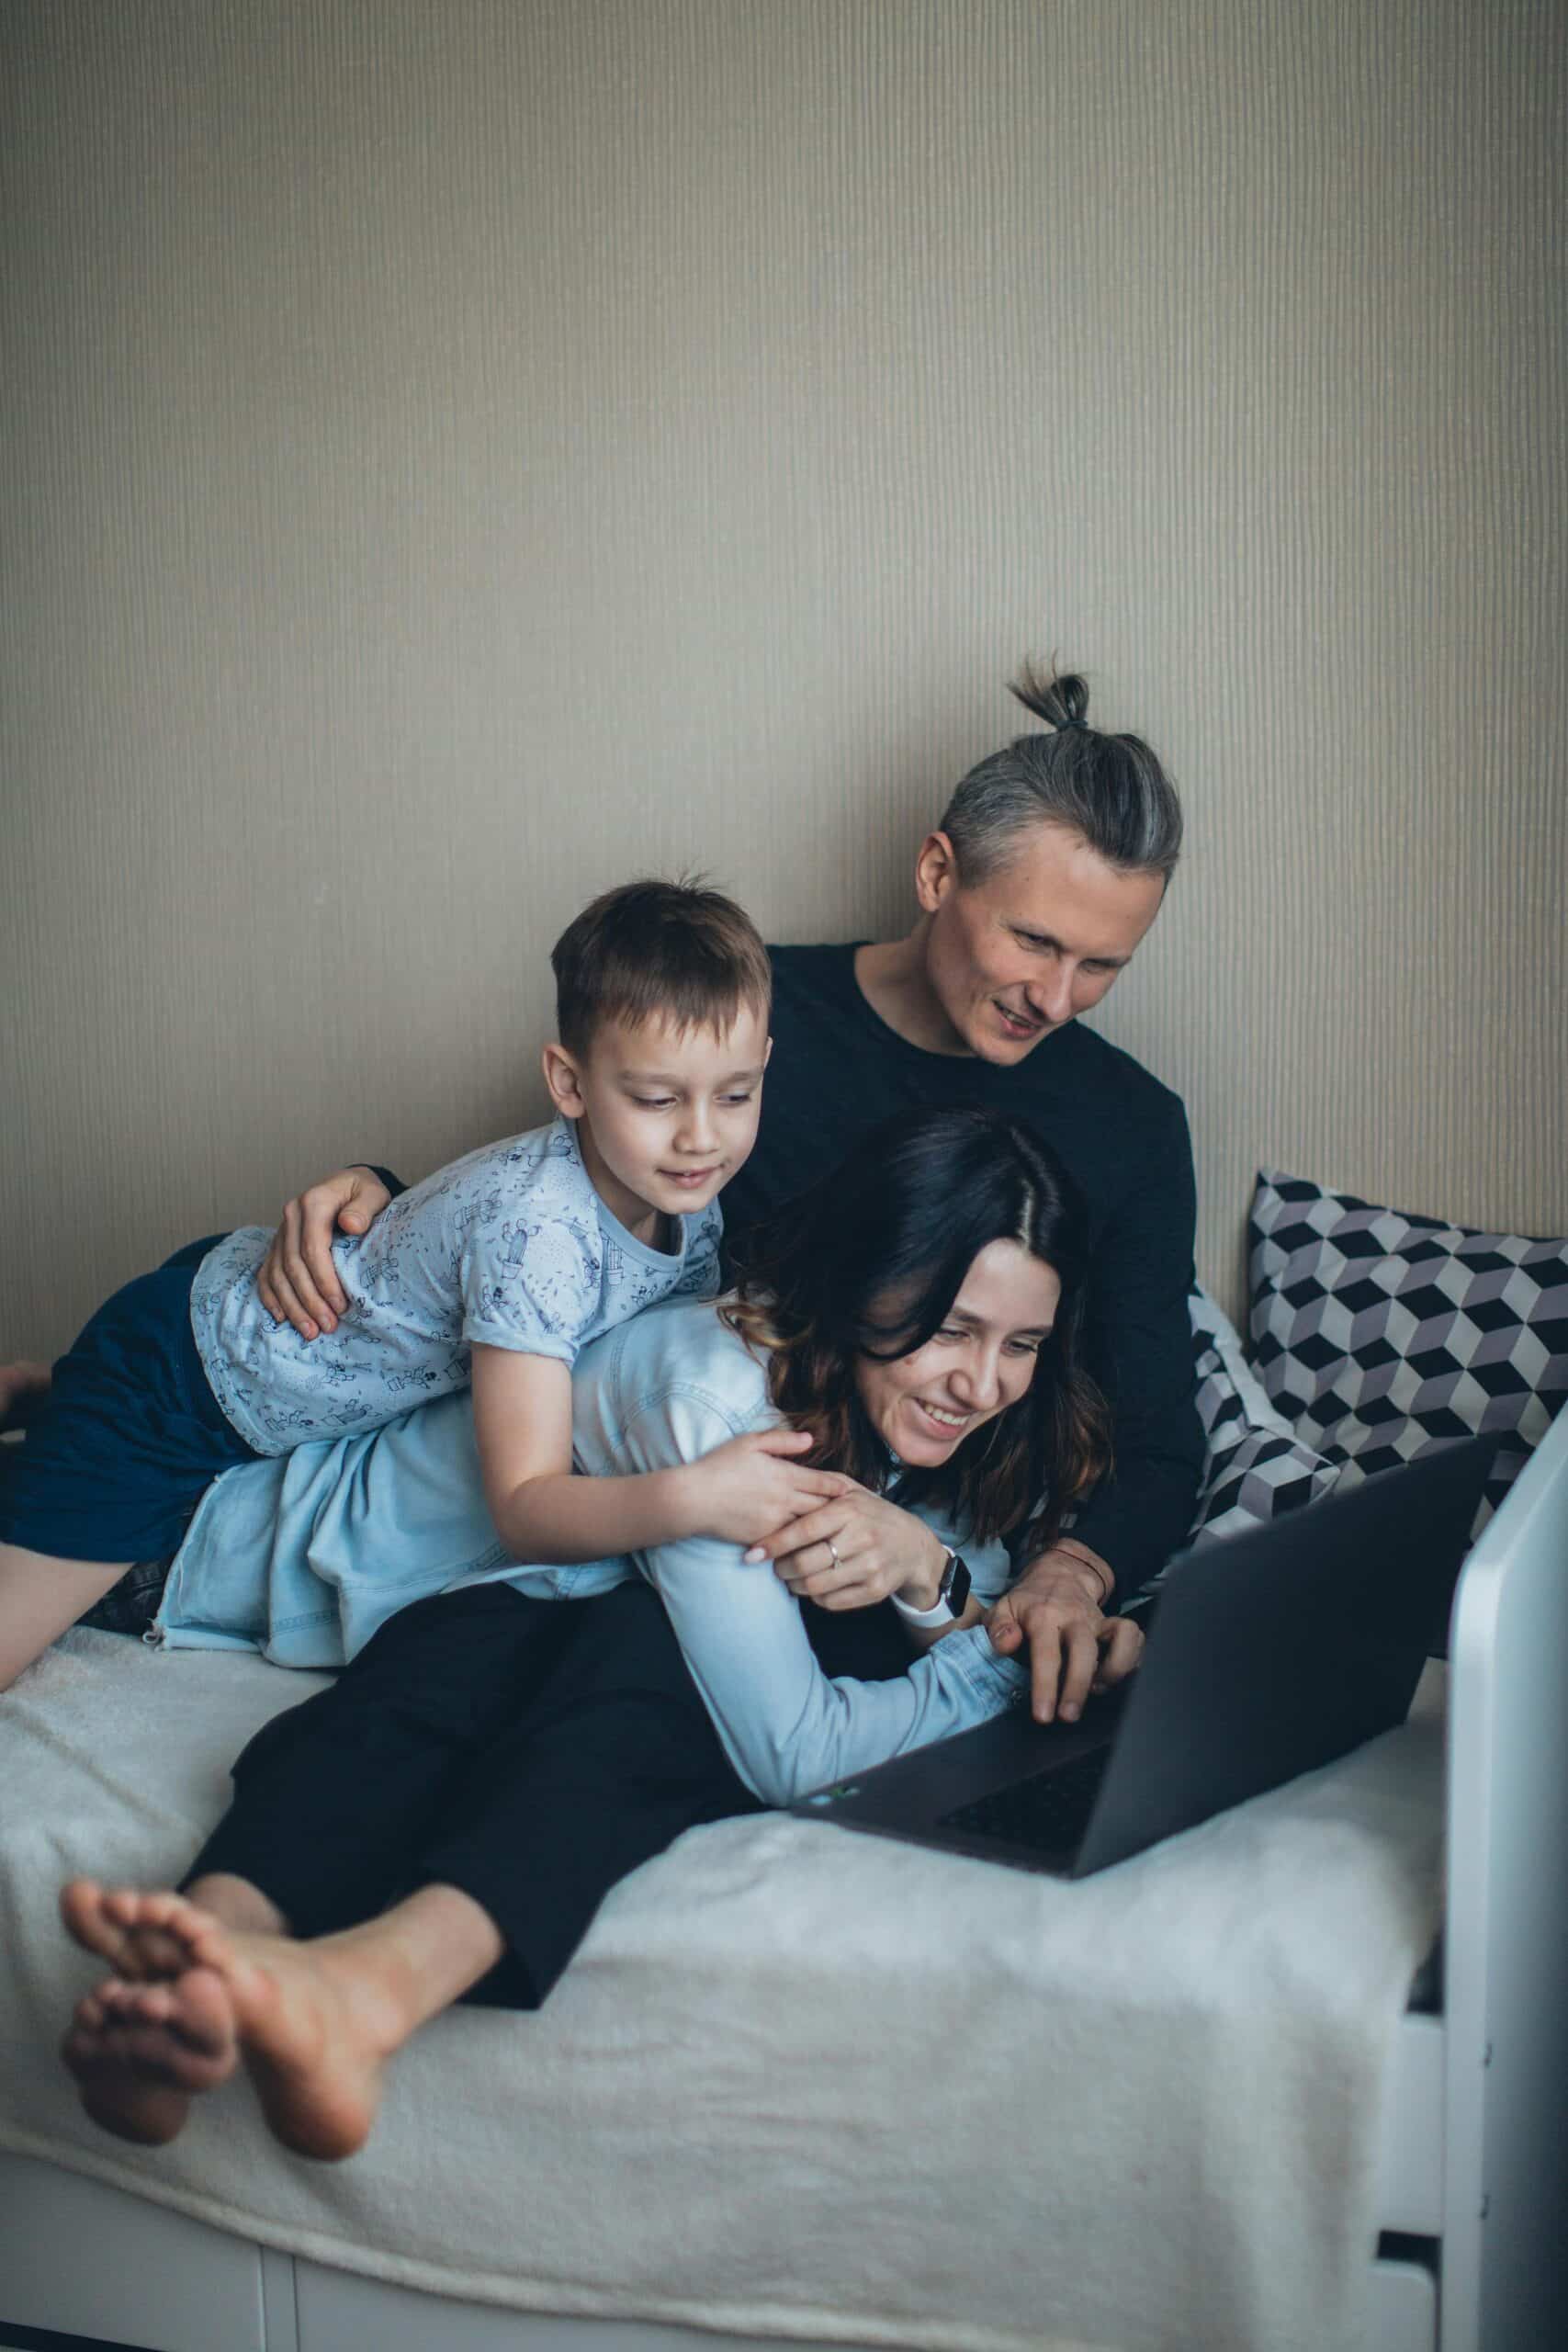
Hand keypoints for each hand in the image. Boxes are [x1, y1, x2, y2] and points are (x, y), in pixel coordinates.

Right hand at [255, 1167, 392, 1338]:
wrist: (348, 1185)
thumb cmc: (364, 1193)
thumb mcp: (373, 1193)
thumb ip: (364, 1208)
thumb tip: (351, 1224)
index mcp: (313, 1202)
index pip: (312, 1248)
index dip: (324, 1280)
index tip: (340, 1305)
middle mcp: (291, 1216)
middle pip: (293, 1265)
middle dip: (309, 1300)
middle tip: (327, 1326)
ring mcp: (281, 1231)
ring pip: (277, 1273)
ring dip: (292, 1305)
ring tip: (310, 1331)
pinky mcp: (277, 1244)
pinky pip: (266, 1272)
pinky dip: (271, 1296)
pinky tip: (282, 1317)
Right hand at [683, 1430, 851, 1549]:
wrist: (692, 1499)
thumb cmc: (719, 1466)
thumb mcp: (750, 1443)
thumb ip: (782, 1441)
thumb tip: (810, 1440)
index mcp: (783, 1475)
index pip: (822, 1482)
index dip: (839, 1487)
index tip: (854, 1491)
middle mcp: (784, 1500)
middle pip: (822, 1507)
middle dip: (839, 1510)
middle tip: (856, 1513)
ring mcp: (774, 1522)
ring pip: (809, 1527)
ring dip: (825, 1528)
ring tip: (841, 1530)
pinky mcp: (763, 1539)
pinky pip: (790, 1542)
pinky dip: (802, 1542)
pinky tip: (812, 1544)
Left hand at [743, 1483, 949, 1613]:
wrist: (914, 1546)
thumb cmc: (872, 1515)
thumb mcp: (853, 1492)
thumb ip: (821, 1484)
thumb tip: (783, 1474)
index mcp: (850, 1510)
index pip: (803, 1530)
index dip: (774, 1543)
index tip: (753, 1553)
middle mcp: (862, 1538)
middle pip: (805, 1563)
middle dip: (781, 1569)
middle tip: (776, 1566)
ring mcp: (870, 1566)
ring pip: (815, 1586)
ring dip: (795, 1585)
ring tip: (791, 1577)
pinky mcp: (875, 1590)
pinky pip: (831, 1602)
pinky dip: (815, 1597)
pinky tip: (815, 1586)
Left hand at [987, 1544, 1144, 1723]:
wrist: (1060, 1574)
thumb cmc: (1029, 1601)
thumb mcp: (1003, 1608)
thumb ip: (998, 1628)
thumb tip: (1006, 1645)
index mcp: (1044, 1616)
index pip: (1046, 1654)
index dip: (1046, 1687)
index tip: (1044, 1716)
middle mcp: (1075, 1618)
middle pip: (1085, 1651)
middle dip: (1078, 1687)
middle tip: (1068, 1716)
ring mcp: (1100, 1621)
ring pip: (1122, 1638)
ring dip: (1116, 1669)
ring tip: (1098, 1690)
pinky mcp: (1117, 1625)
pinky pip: (1136, 1638)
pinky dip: (1133, 1660)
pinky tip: (1115, 1679)